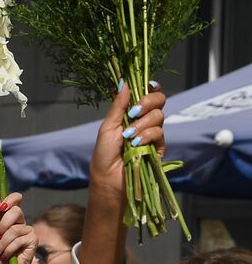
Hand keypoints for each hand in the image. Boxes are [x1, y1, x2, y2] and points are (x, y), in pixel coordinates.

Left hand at [0, 191, 34, 263]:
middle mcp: (21, 222)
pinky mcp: (33, 240)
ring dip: (2, 243)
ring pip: (15, 229)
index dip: (11, 199)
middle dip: (3, 225)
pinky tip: (6, 256)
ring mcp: (28, 231)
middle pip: (16, 211)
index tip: (2, 207)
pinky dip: (9, 249)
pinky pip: (20, 239)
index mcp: (10, 218)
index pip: (16, 199)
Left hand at [90, 82, 165, 199]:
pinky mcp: (159, 147)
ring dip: (142, 124)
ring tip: (127, 137)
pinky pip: (159, 133)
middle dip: (148, 101)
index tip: (148, 84)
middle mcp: (144, 121)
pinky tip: (136, 144)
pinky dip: (147, 135)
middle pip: (159, 100)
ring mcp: (153, 134)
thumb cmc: (104, 155)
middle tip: (134, 111)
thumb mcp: (107, 127)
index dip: (150, 87)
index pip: (148, 94)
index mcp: (131, 114)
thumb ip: (118, 106)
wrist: (108, 180)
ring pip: (159, 116)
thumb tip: (124, 83)